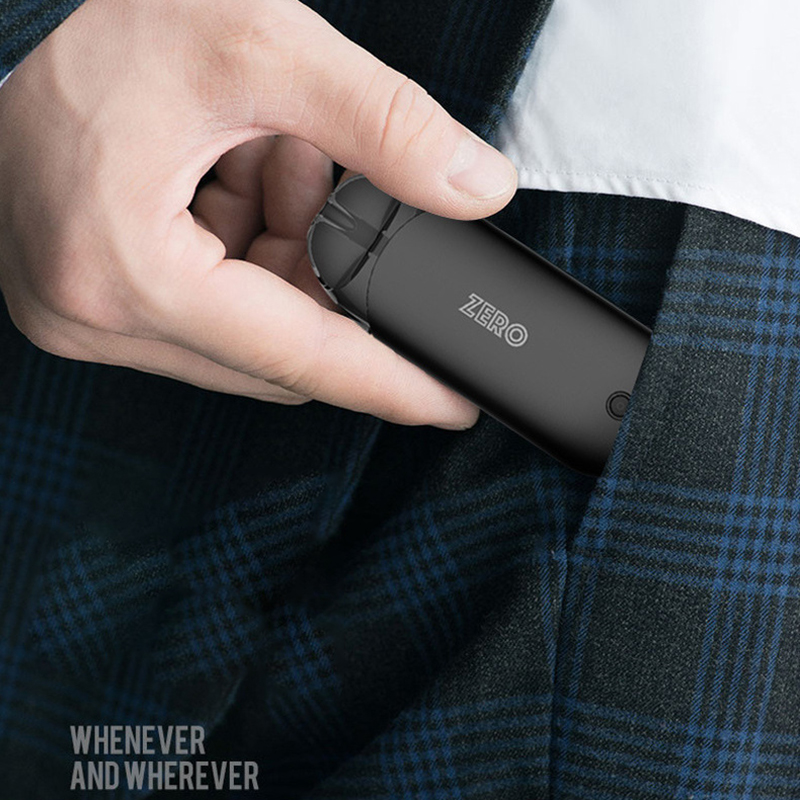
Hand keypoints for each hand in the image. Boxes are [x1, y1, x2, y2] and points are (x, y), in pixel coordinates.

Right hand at [0, 0, 516, 426]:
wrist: (4, 6)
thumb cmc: (96, 15)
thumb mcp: (259, 48)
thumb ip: (383, 124)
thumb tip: (474, 189)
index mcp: (131, 271)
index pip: (301, 357)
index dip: (390, 382)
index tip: (450, 404)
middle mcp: (100, 316)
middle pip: (277, 347)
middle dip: (328, 274)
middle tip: (331, 185)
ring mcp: (91, 316)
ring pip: (249, 331)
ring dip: (288, 258)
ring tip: (272, 158)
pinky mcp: (96, 303)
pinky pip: (212, 314)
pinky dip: (249, 256)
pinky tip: (241, 183)